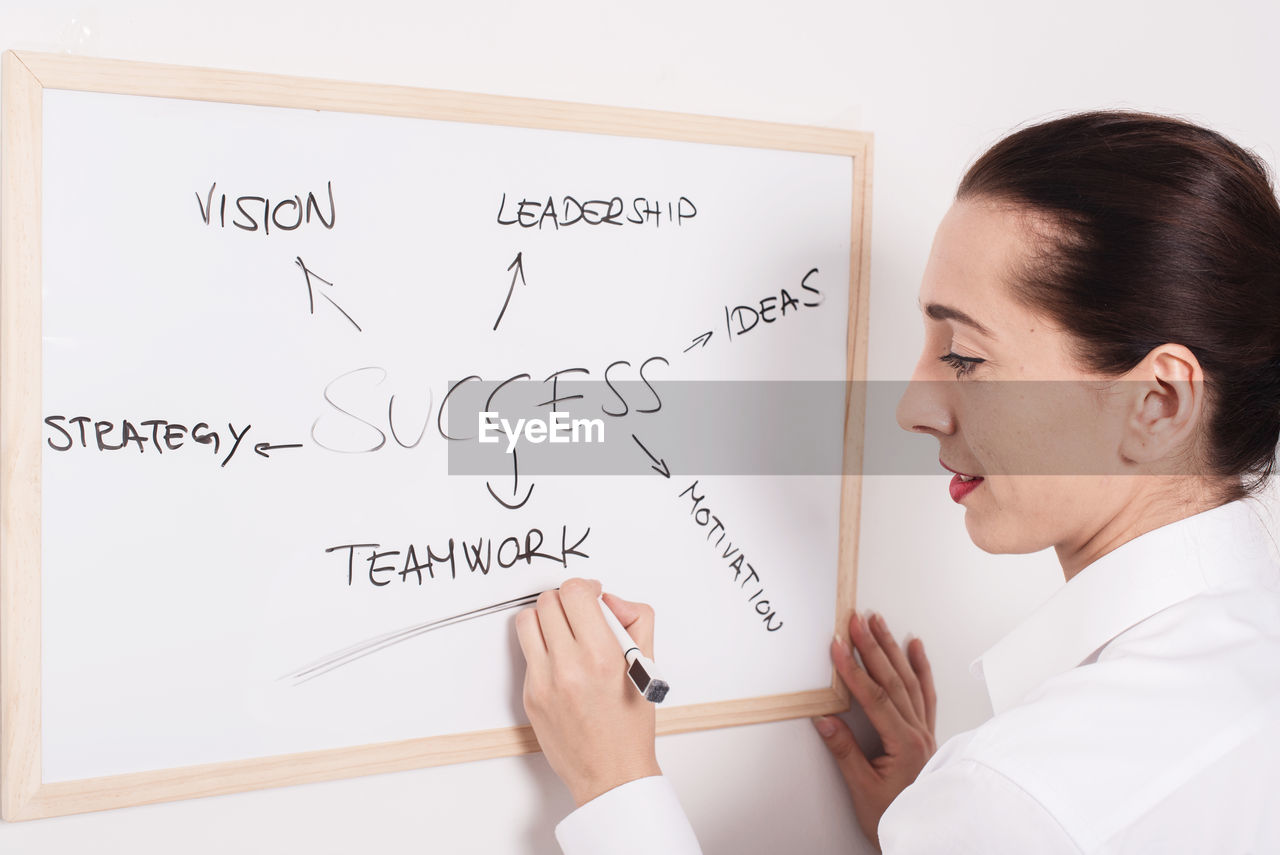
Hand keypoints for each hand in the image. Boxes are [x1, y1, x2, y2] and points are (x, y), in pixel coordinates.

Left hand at [516, 577, 661, 806]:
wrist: (610, 774)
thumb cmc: (631, 725)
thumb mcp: (648, 665)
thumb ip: (636, 619)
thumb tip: (610, 600)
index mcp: (601, 656)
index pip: (575, 593)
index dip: (585, 587)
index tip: (593, 596)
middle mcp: (568, 666)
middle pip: (548, 601)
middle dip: (566, 601)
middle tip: (581, 615)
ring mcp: (542, 681)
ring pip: (527, 621)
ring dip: (546, 618)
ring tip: (564, 631)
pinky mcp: (529, 695)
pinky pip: (527, 652)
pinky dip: (542, 647)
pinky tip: (561, 660)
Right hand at [813, 611, 936, 850]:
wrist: (926, 834)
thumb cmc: (895, 817)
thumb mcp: (862, 789)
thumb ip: (845, 752)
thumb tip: (825, 720)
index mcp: (904, 745)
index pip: (875, 698)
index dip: (853, 670)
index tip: (837, 647)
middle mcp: (919, 733)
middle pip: (893, 681)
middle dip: (872, 647)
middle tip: (856, 621)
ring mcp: (925, 731)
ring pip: (909, 681)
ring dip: (892, 649)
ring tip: (878, 623)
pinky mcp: (926, 733)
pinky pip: (925, 693)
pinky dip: (920, 668)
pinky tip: (914, 647)